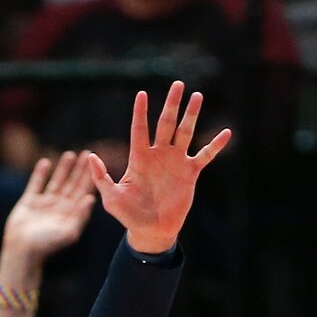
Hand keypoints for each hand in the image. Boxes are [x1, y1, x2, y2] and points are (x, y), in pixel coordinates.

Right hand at [0, 151, 97, 276]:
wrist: (22, 250)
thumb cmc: (46, 244)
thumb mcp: (69, 232)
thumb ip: (80, 215)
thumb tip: (91, 198)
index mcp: (70, 214)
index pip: (82, 192)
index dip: (89, 178)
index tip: (97, 164)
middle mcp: (59, 207)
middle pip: (72, 184)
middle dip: (79, 170)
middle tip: (87, 153)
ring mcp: (44, 204)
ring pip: (56, 182)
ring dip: (63, 169)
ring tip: (70, 155)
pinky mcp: (29, 202)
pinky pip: (36, 184)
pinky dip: (40, 174)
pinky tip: (45, 162)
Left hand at [85, 84, 232, 255]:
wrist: (152, 231)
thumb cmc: (129, 215)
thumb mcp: (112, 198)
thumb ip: (101, 178)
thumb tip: (91, 156)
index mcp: (139, 158)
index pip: (139, 129)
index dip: (141, 112)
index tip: (141, 94)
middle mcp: (158, 155)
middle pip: (166, 123)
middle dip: (172, 104)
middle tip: (178, 84)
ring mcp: (175, 162)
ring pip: (185, 132)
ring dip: (191, 115)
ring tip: (197, 96)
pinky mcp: (190, 173)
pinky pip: (204, 155)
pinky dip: (215, 145)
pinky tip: (226, 132)